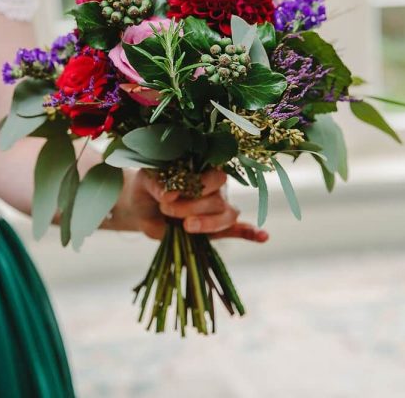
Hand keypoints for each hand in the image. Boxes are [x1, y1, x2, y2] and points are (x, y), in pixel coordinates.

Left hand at [111, 168, 268, 242]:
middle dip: (193, 206)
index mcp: (201, 169)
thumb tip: (169, 194)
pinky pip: (238, 230)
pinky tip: (263, 236)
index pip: (213, 174)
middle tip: (167, 209)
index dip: (196, 185)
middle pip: (218, 197)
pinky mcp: (214, 230)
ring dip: (208, 224)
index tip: (169, 194)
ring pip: (226, 215)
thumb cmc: (147, 188)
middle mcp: (213, 188)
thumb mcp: (146, 181)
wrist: (141, 209)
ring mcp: (216, 209)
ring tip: (186, 227)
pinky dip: (250, 233)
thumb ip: (157, 184)